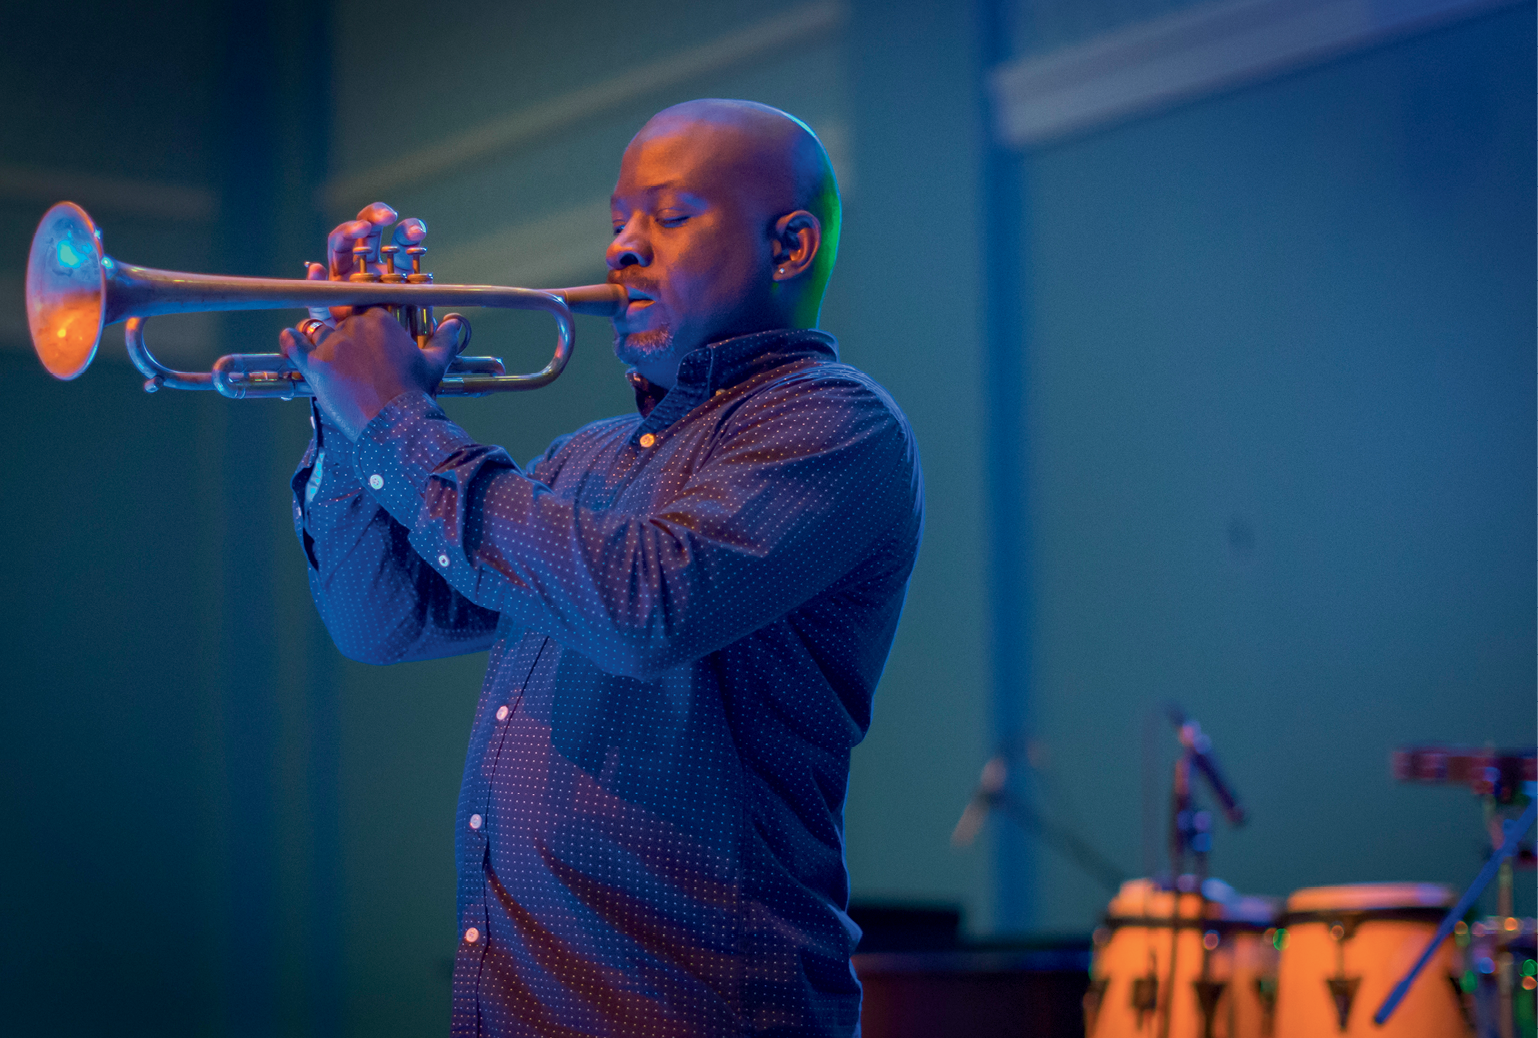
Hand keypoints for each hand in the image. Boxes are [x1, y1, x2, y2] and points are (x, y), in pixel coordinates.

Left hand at [282, 201, 452, 438]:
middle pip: (338, 317)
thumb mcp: (435, 362)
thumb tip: (458, 322)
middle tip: (347, 345)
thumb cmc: (415, 392)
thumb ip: (445, 339)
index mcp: (380, 319)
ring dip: (319, 339)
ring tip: (327, 353)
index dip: (361, 315)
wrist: (395, 423)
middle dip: (341, 328)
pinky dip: (290, 340)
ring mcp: (332, 345)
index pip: (364, 306)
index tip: (362, 326)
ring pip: (317, 330)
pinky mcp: (315, 365)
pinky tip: (289, 337)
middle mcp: (353, 326)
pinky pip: (295, 345)